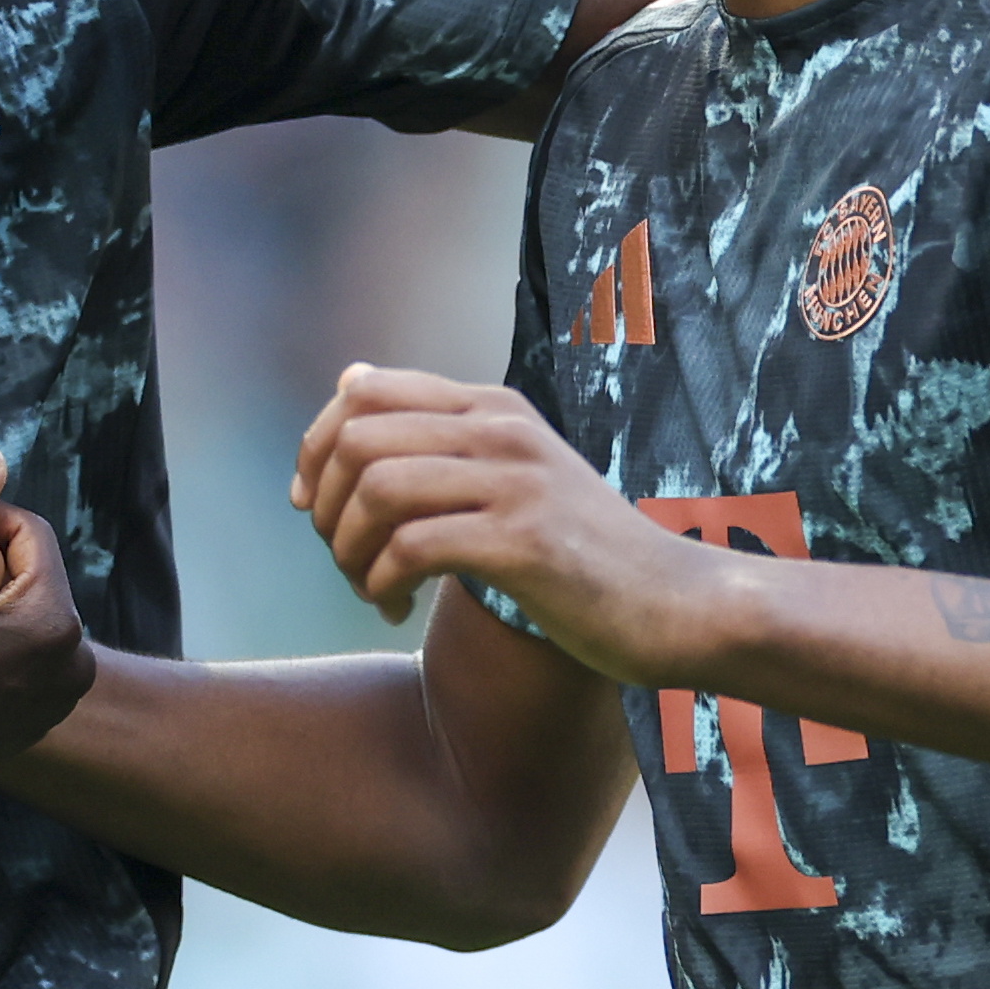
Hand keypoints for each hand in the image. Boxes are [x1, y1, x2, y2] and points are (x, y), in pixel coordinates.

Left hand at [291, 365, 713, 681]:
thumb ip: (436, 431)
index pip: (364, 390)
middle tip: (345, 559)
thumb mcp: (511, 471)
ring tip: (371, 589)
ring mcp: (516, 482)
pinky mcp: (525, 541)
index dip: (317, 446)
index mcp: (492, 406)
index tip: (313, 505)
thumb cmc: (585, 551)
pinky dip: (382, 584)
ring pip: (377, 489)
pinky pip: (412, 548)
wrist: (676, 603)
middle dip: (328, 509)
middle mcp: (501, 430)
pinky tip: (396, 610)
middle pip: (357, 439)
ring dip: (349, 552)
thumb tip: (351, 378)